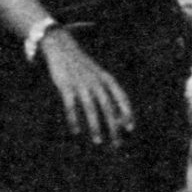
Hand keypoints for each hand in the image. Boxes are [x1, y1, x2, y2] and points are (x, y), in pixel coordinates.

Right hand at [37, 27, 134, 148]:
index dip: (127, 113)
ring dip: (95, 126)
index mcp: (106, 78)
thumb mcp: (98, 75)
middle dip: (114, 127)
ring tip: (99, 141)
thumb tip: (116, 116)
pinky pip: (71, 106)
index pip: (122, 97)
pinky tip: (76, 131)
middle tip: (117, 143)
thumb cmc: (83, 66)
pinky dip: (73, 119)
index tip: (130, 128)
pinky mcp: (65, 86)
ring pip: (91, 109)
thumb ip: (107, 92)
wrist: (62, 47)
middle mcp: (96, 82)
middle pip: (108, 107)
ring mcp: (81, 84)